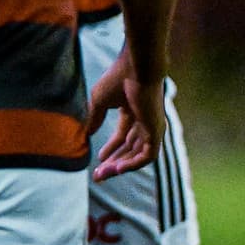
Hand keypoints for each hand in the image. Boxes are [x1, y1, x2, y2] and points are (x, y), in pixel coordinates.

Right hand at [86, 45, 166, 179]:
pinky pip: (147, 156)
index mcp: (133, 111)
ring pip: (138, 155)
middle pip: (130, 149)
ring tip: (104, 173)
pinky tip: (118, 169)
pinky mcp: (157, 132)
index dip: (110, 150)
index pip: (123, 137)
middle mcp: (145, 121)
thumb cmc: (118, 78)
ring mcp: (152, 127)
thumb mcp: (99, 101)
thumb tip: (87, 134)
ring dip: (121, 167)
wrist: (136, 68)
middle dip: (114, 163)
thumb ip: (95, 118)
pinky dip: (133, 164)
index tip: (98, 161)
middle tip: (98, 175)